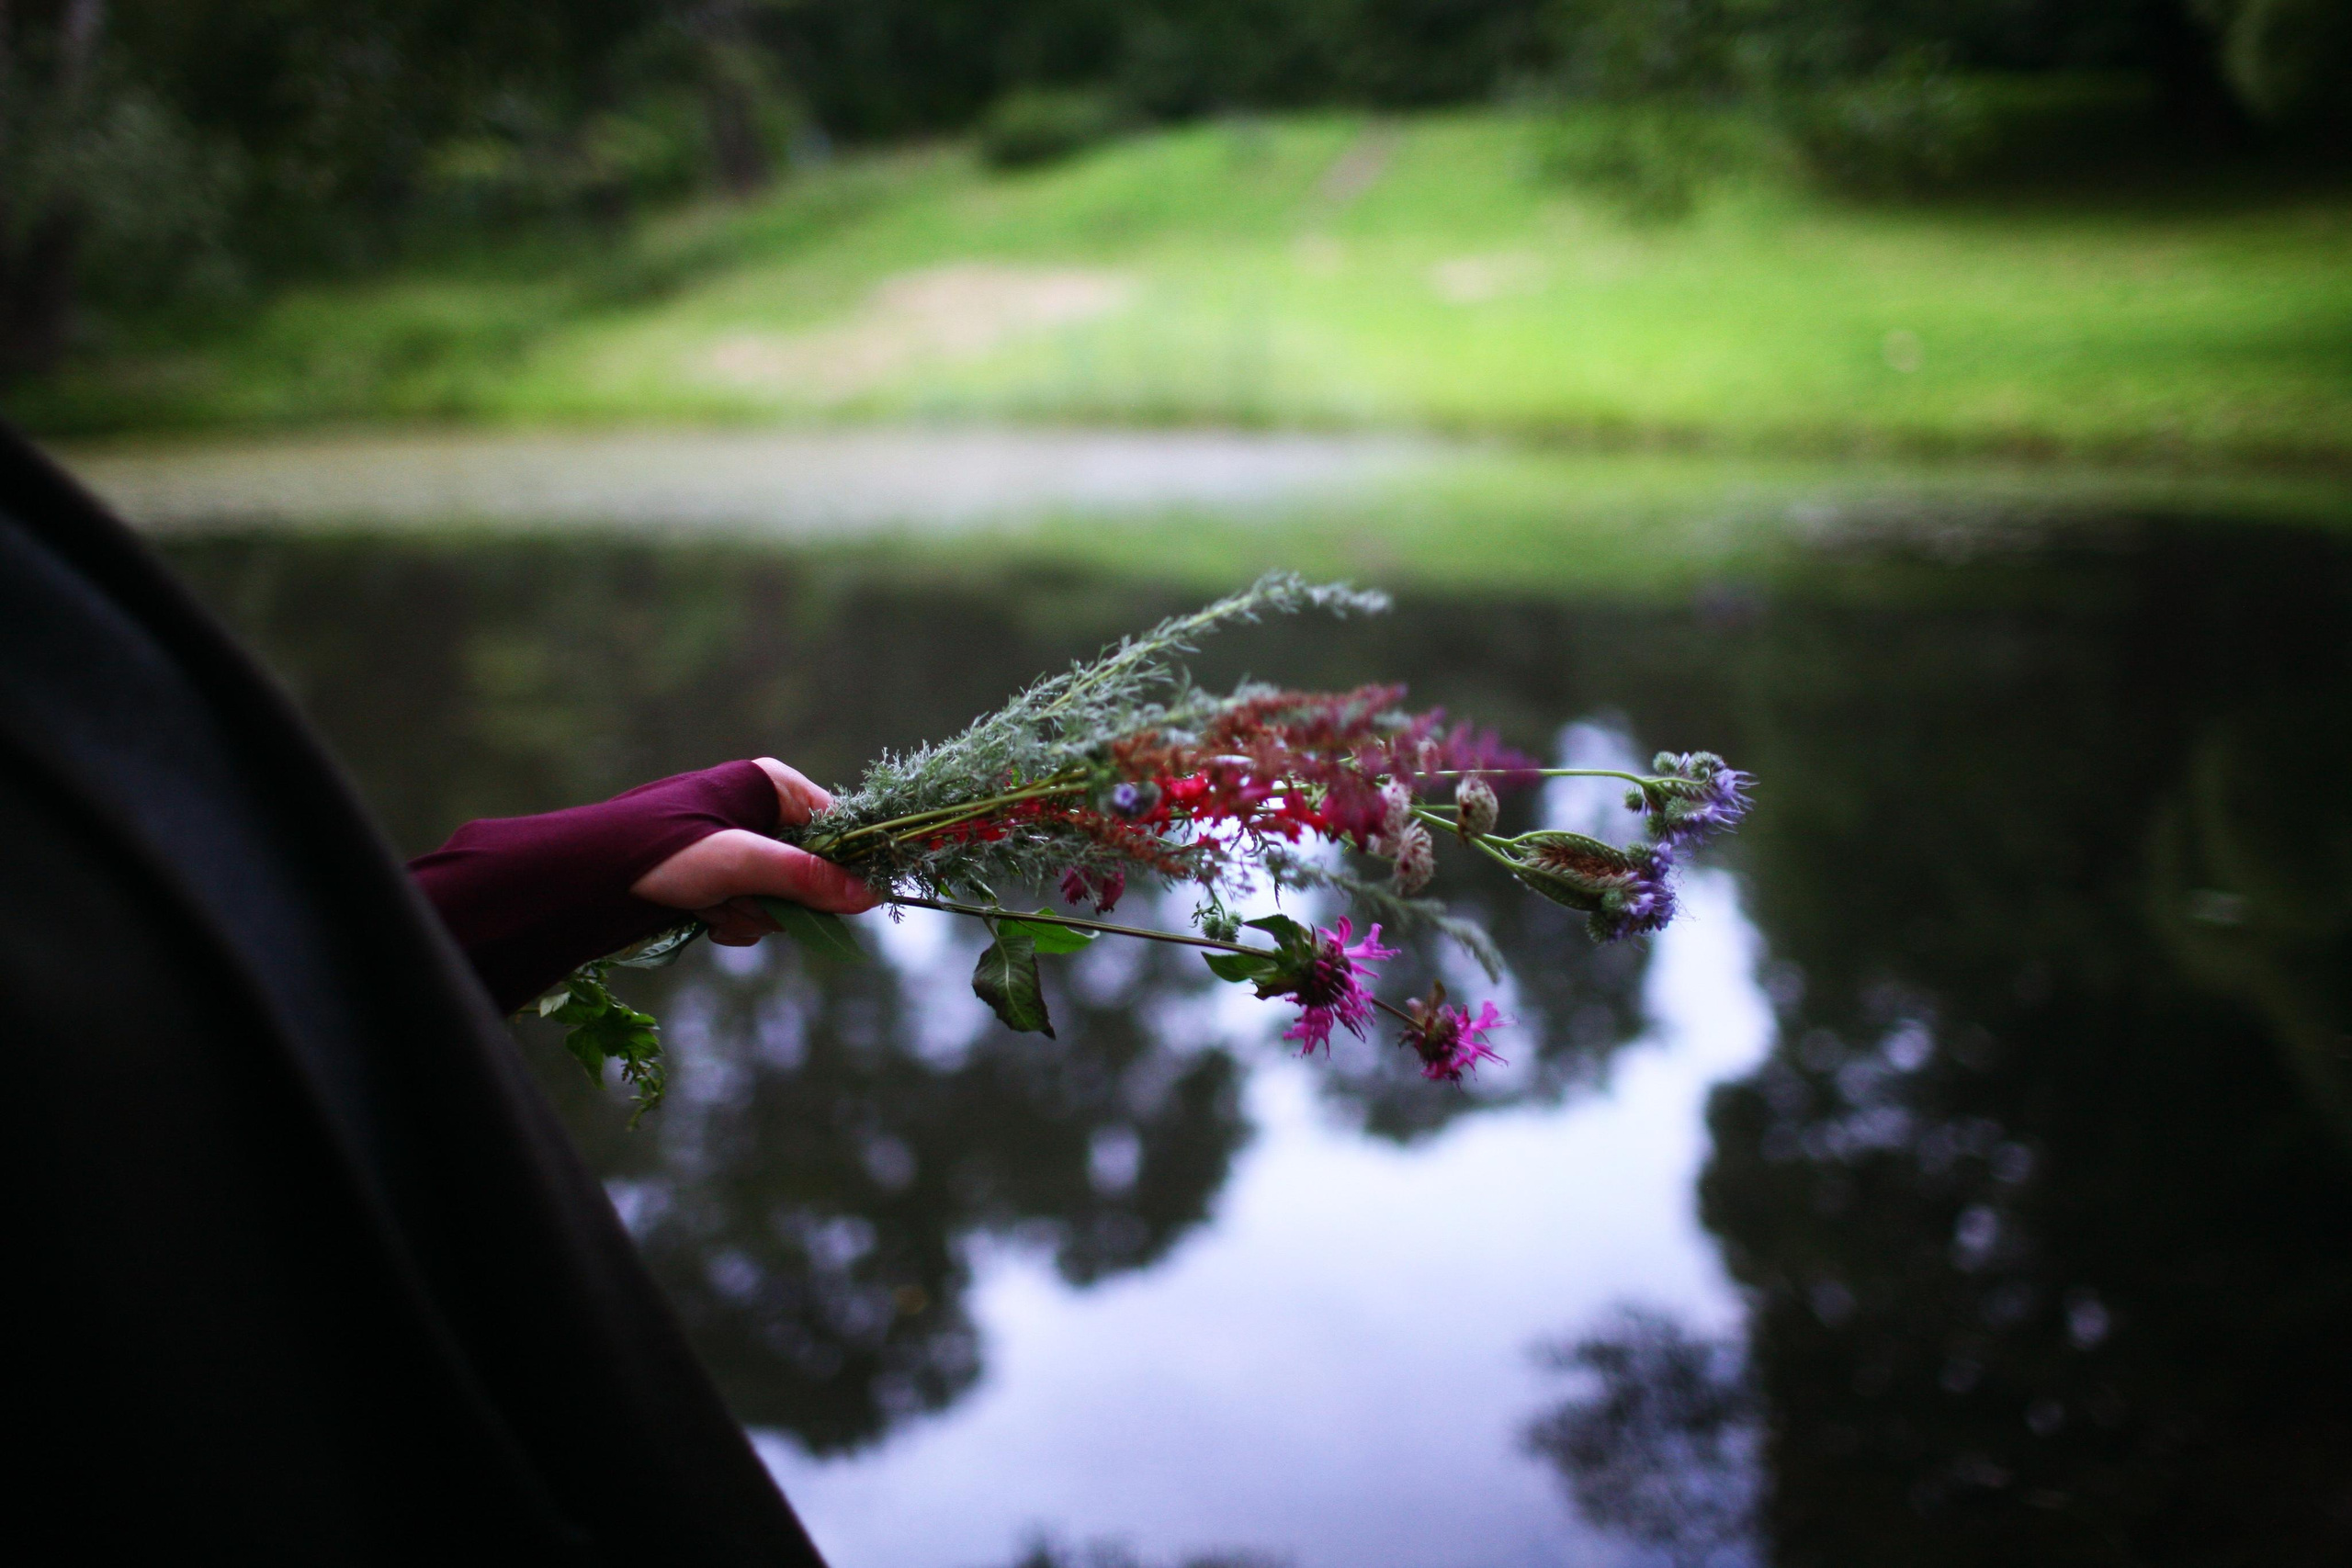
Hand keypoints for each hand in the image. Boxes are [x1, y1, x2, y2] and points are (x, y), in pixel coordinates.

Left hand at [630, 758, 878, 944]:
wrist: (587, 877)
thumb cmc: (663, 852)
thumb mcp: (742, 863)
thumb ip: (808, 878)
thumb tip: (870, 895)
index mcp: (771, 786)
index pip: (837, 826)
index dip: (840, 867)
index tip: (836, 900)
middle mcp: (758, 810)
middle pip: (810, 868)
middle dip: (781, 899)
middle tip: (749, 902)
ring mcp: (737, 844)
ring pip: (780, 894)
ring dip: (752, 913)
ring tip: (714, 909)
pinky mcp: (717, 874)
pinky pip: (751, 906)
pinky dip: (732, 920)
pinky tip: (705, 919)